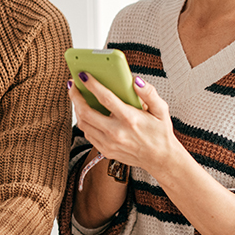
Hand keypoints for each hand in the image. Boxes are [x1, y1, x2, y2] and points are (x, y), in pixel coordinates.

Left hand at [69, 73, 183, 178]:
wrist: (160, 159)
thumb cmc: (160, 133)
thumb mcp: (161, 110)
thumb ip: (149, 93)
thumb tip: (136, 80)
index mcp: (130, 119)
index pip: (105, 98)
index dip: (92, 85)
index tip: (83, 75)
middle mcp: (117, 132)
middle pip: (86, 112)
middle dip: (76, 96)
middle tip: (73, 85)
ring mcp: (109, 143)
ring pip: (83, 124)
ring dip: (77, 109)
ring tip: (77, 97)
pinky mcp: (106, 150)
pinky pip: (88, 134)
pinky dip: (83, 122)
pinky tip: (85, 112)